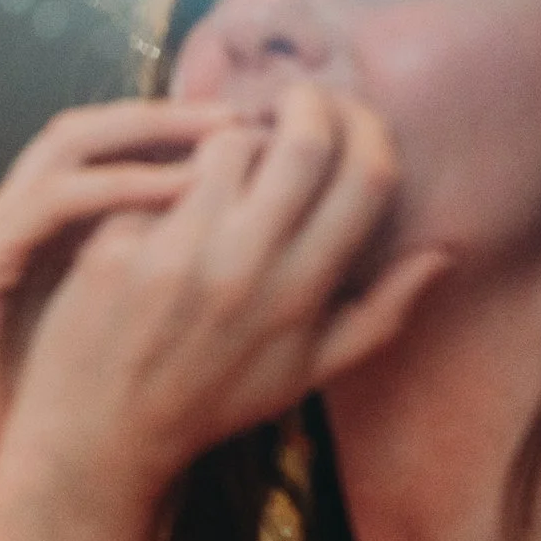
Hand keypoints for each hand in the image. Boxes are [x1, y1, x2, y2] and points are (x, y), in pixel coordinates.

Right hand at [0, 100, 237, 478]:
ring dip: (149, 130)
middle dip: (175, 113)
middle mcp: (21, 218)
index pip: (123, 148)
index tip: (268, 130)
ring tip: (220, 135)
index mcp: (59, 232)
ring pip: (67, 143)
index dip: (192, 130)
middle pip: (98, 128)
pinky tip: (179, 190)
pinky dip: (117, 186)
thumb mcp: (132, 333)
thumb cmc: (60, 411)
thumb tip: (269, 256)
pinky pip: (50, 201)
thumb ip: (173, 285)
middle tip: (249, 113)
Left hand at [3, 84, 448, 495]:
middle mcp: (246, 272)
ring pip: (226, 145)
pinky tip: (164, 183)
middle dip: (306, 105)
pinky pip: (155, 178)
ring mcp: (178, 259)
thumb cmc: (205, 405)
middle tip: (292, 101)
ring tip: (228, 148)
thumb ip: (378, 317)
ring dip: (233, 135)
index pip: (366, 179)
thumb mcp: (302, 376)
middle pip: (303, 144)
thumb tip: (441, 254)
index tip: (348, 116)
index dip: (366, 129)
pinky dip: (168, 170)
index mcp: (301, 299)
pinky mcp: (117, 251)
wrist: (99, 439)